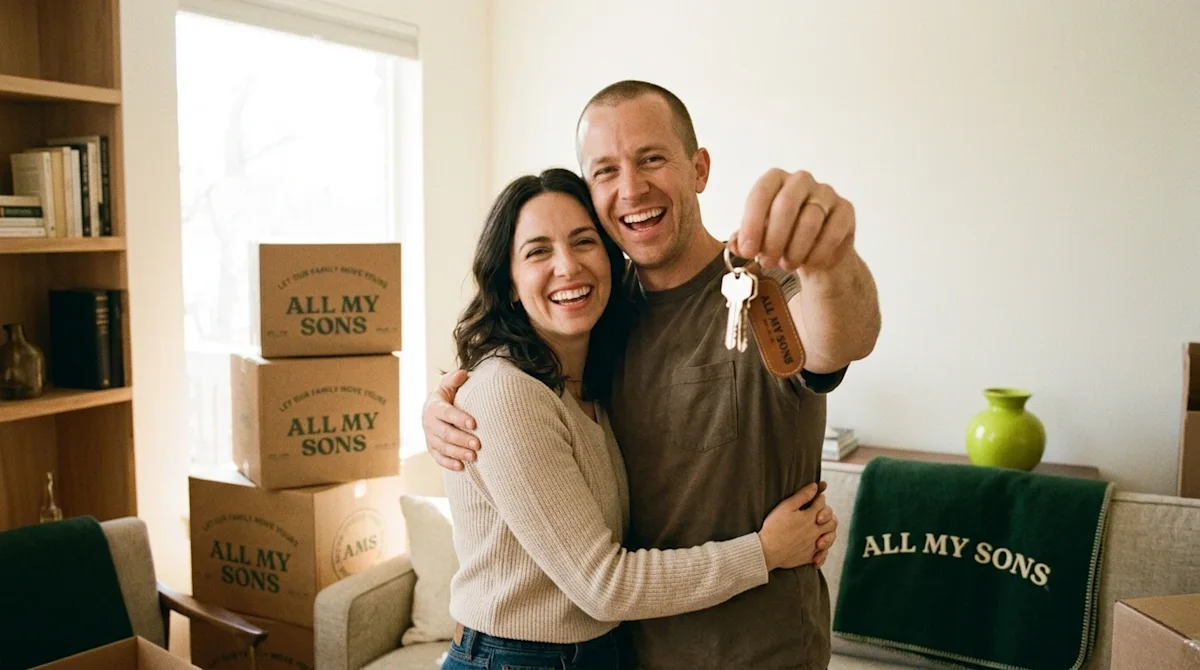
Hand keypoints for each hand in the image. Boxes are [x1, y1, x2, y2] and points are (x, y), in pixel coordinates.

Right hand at [422, 369, 479, 470]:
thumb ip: (453, 380)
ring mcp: (430, 437)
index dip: (459, 418)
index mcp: (434, 407)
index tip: (474, 424)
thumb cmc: (447, 397)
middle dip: (461, 439)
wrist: (433, 411)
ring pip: (442, 447)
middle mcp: (429, 423)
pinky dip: (449, 463)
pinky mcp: (431, 448)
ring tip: (473, 457)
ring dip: (458, 453)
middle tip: (478, 444)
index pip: (446, 413)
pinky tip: (461, 467)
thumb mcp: (447, 386)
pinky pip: (438, 458)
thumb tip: (463, 373)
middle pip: (445, 433)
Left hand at [730, 169, 855, 273]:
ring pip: (809, 222)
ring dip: (794, 250)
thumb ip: (745, 240)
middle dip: (773, 239)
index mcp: (775, 180)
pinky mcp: (845, 210)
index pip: (761, 193)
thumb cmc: (782, 240)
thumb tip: (737, 245)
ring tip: (786, 264)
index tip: (747, 250)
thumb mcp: (759, 239)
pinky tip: (809, 262)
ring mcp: (826, 193)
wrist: (816, 254)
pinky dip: (817, 253)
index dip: (752, 223)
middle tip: (766, 263)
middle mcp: (801, 180)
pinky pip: (832, 233)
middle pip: (786, 205)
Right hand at [759, 482, 838, 570]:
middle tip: (820, 513)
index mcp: (810, 517)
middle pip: (832, 521)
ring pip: (830, 538)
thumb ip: (802, 495)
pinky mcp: (808, 557)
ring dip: (829, 532)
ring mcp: (813, 546)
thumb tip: (816, 486)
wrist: (767, 550)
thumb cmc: (774, 527)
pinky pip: (822, 555)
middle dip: (828, 514)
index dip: (820, 497)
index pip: (822, 504)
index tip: (816, 496)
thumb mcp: (786, 507)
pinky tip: (817, 547)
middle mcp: (815, 532)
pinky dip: (823, 552)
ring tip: (822, 530)